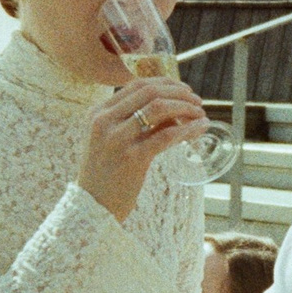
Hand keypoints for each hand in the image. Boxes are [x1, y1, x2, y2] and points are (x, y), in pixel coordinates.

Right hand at [75, 77, 207, 223]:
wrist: (91, 209)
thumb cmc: (106, 176)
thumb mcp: (111, 141)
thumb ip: (134, 123)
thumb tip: (173, 111)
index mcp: (97, 113)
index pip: (136, 85)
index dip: (165, 84)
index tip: (184, 90)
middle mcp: (104, 121)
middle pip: (149, 92)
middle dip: (179, 93)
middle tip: (197, 101)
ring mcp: (117, 139)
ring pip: (158, 108)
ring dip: (185, 107)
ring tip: (200, 114)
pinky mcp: (132, 158)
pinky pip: (166, 135)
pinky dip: (187, 129)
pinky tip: (200, 128)